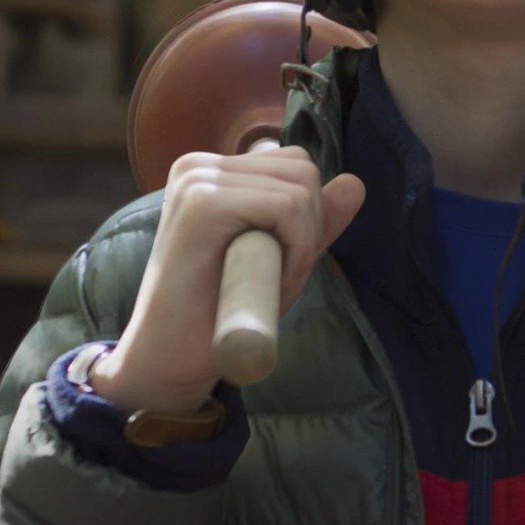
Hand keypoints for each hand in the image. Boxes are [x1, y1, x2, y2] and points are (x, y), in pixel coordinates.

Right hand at [91, 145, 365, 412]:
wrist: (169, 361)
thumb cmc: (220, 312)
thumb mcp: (278, 257)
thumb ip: (314, 220)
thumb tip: (355, 183)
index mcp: (210, 170)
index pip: (295, 163)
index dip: (306, 218)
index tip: (277, 262)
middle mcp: (198, 165)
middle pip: (302, 170)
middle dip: (309, 229)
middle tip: (274, 276)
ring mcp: (197, 180)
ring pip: (300, 189)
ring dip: (302, 244)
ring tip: (264, 282)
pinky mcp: (202, 203)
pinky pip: (288, 207)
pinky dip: (296, 250)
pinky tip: (266, 283)